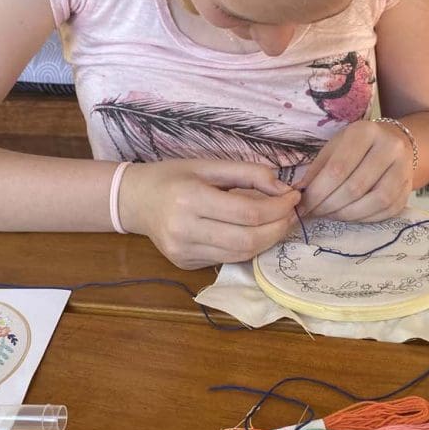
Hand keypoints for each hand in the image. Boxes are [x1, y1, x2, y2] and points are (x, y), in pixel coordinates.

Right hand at [119, 159, 300, 268]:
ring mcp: (183, 252)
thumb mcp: (208, 165)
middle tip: (291, 213)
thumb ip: (248, 173)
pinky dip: (247, 247)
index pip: (248, 212)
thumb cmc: (172, 176)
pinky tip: (254, 232)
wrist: (135, 200)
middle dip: (278, 228)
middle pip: (248, 240)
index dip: (278, 207)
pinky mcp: (185, 264)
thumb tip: (283, 188)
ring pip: (240, 255)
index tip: (293, 197)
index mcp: (190, 199)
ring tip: (278, 222)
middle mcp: (184, 230)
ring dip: (267, 240)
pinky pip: (227, 259)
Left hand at [297, 121, 412, 221]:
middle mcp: (389, 147)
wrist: (396, 142)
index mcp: (365, 132)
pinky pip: (386, 211)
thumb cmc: (357, 145)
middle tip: (314, 213)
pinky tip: (349, 215)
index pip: (338, 168)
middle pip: (355, 187)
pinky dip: (364, 218)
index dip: (318, 192)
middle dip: (329, 206)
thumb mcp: (334, 147)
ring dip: (347, 215)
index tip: (303, 205)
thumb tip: (298, 194)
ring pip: (374, 201)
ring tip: (330, 215)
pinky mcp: (409, 188)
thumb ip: (317, 169)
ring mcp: (404, 168)